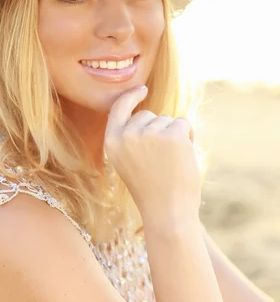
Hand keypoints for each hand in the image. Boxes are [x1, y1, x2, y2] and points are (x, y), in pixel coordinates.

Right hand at [104, 85, 201, 225]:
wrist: (167, 211)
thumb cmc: (150, 190)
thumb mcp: (128, 162)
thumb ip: (130, 138)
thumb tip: (146, 114)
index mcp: (112, 142)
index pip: (119, 108)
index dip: (130, 97)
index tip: (141, 89)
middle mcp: (128, 134)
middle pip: (148, 115)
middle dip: (158, 129)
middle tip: (160, 159)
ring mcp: (151, 133)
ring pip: (168, 120)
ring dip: (174, 135)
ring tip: (171, 162)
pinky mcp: (174, 135)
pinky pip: (184, 123)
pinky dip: (189, 137)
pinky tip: (184, 157)